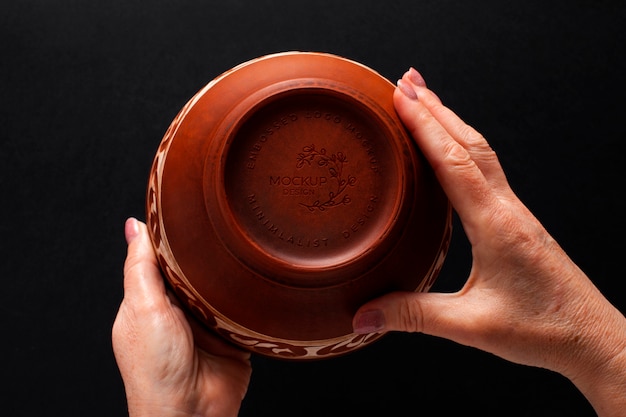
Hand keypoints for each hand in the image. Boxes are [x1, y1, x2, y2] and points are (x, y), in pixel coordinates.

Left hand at [112, 218, 250, 416]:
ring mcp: (206, 323)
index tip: (188, 206)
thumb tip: (134, 225)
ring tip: (244, 250)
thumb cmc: (154, 368)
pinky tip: (258, 281)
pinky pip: (245, 308)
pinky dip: (251, 299)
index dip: (173, 235)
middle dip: (208, 253)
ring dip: (231, 276)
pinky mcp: (233, 335)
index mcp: (149, 300)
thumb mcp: (141, 308)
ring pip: (222, 286)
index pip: (162, 257)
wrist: (190, 413)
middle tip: (224, 225)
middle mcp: (178, 309)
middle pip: (195, 269)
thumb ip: (140, 267)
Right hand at [353, 69, 625, 415]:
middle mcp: (507, 209)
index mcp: (495, 224)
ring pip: (481, 152)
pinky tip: (454, 150)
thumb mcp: (470, 326)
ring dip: (452, 122)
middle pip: (470, 143)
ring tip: (426, 101)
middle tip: (407, 81)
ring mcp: (515, 212)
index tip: (401, 96)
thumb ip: (412, 316)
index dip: (425, 126)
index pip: (454, 161)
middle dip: (437, 108)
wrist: (593, 339)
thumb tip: (362, 315)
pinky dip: (465, 146)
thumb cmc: (542, 330)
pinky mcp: (518, 221)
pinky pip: (488, 170)